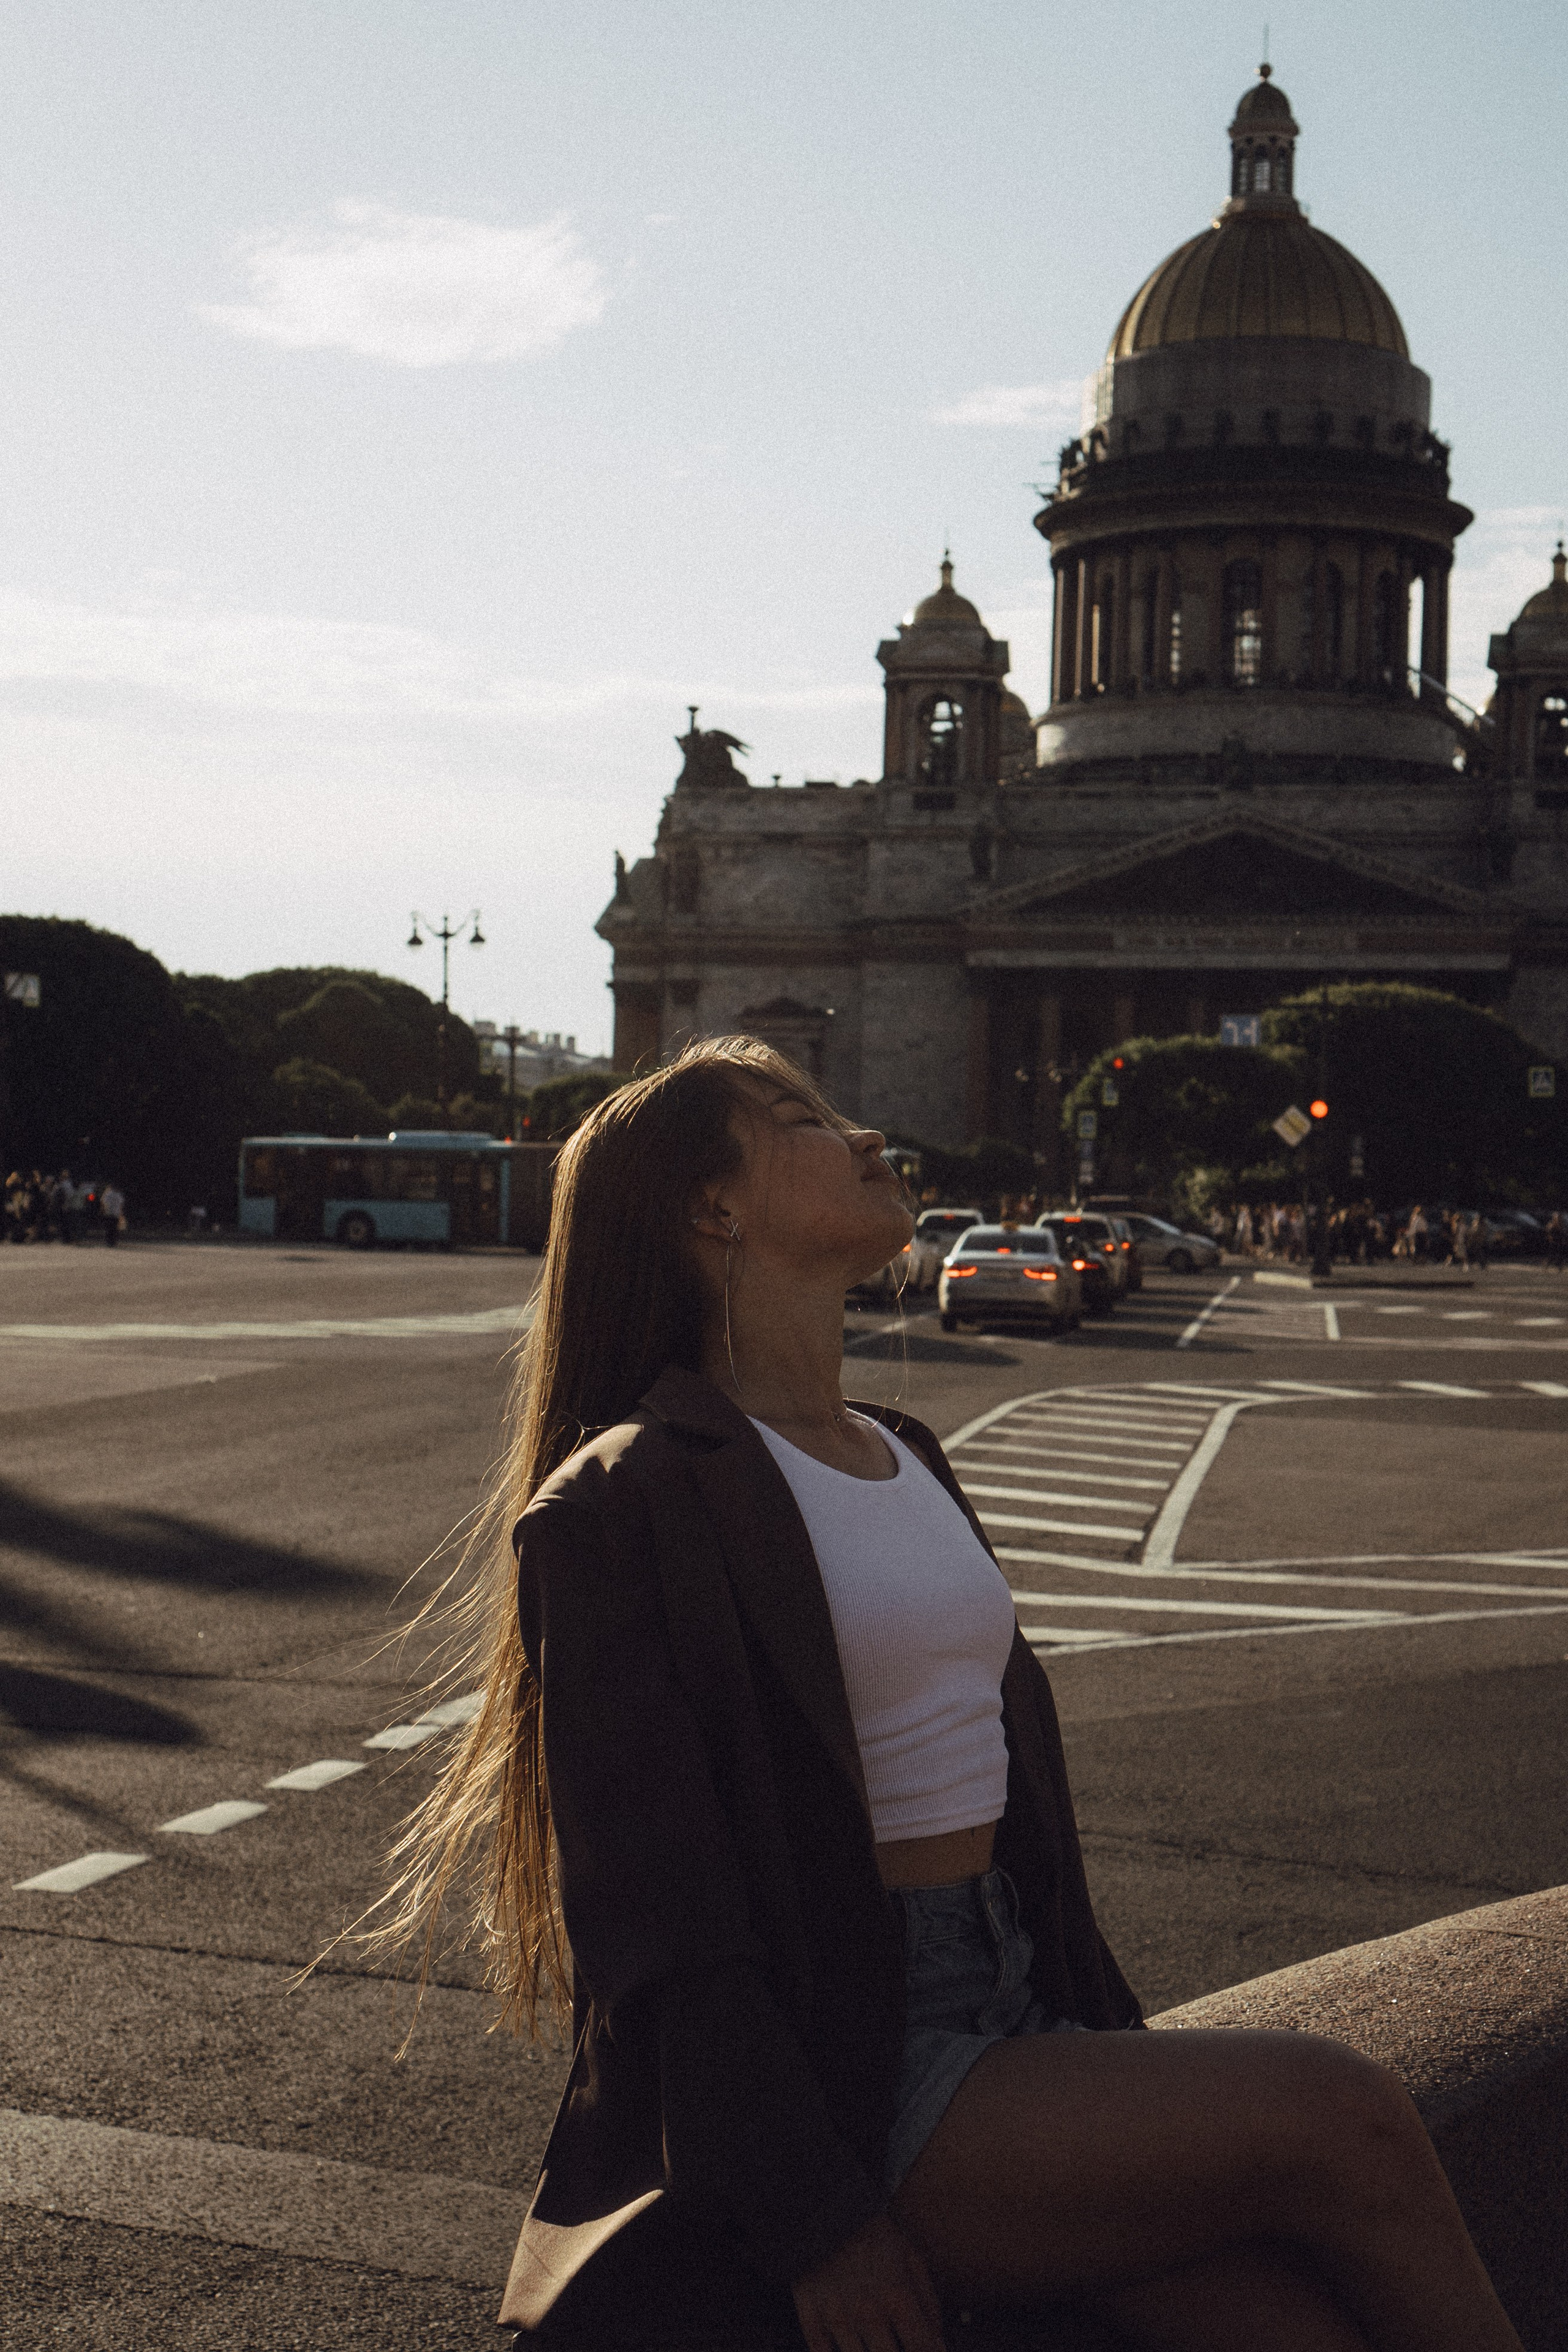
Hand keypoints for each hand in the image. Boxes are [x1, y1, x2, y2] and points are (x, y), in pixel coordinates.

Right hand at [792, 2212, 945, 2351]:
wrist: (826, 2211)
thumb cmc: (874, 2236)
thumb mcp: (911, 2258)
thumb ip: (929, 2304)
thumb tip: (938, 2342)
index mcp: (897, 2294)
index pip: (922, 2347)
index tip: (931, 2351)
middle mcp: (868, 2310)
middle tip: (898, 2343)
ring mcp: (837, 2316)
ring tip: (877, 2342)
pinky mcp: (810, 2317)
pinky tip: (851, 2347)